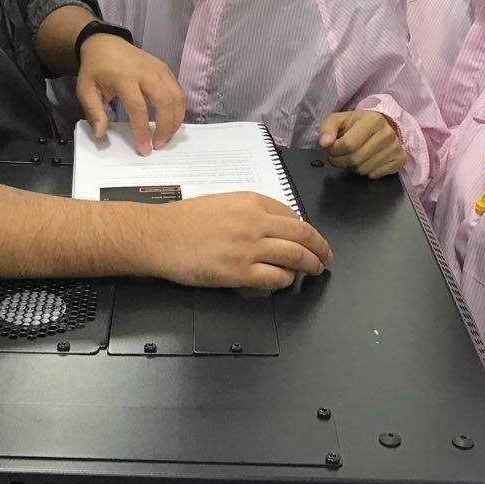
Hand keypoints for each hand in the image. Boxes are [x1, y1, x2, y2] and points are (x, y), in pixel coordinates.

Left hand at [76, 35, 184, 155]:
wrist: (105, 43)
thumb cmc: (95, 69)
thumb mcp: (85, 89)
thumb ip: (93, 112)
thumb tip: (100, 134)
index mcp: (124, 77)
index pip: (138, 108)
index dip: (143, 131)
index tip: (144, 149)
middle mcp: (145, 72)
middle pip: (165, 102)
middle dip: (165, 128)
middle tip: (158, 145)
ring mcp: (159, 69)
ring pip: (177, 97)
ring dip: (175, 121)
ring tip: (166, 137)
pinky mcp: (165, 69)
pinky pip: (178, 91)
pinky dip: (179, 109)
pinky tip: (171, 122)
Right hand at [142, 192, 332, 288]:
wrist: (158, 235)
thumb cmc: (182, 220)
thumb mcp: (222, 202)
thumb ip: (248, 211)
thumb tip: (271, 225)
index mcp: (250, 201)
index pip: (291, 215)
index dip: (306, 230)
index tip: (311, 238)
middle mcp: (254, 222)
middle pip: (302, 234)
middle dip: (320, 247)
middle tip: (326, 256)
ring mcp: (249, 247)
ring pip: (295, 256)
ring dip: (310, 265)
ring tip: (315, 270)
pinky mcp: (239, 272)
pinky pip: (276, 277)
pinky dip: (286, 280)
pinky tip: (286, 281)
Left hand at [318, 110, 405, 178]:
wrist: (380, 126)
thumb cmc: (357, 124)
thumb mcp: (338, 120)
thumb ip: (327, 129)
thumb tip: (325, 143)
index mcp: (373, 120)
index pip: (348, 144)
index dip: (334, 151)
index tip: (331, 148)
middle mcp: (387, 134)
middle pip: (355, 159)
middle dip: (341, 160)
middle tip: (339, 155)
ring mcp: (396, 148)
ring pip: (364, 169)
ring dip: (353, 166)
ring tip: (354, 155)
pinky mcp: (400, 160)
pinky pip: (375, 175)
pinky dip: (366, 171)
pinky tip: (366, 160)